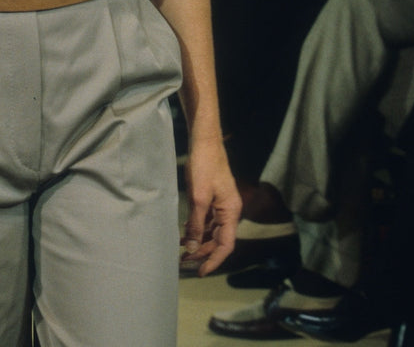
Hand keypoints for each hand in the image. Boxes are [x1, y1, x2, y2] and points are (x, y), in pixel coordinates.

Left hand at [180, 138, 240, 276]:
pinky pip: (207, 220)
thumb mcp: (198, 198)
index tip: (200, 272)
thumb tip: (191, 248)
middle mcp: (230, 210)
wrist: (204, 141)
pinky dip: (197, 229)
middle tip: (184, 262)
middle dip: (203, 253)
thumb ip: (196, 224)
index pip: (225, 245)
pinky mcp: (213, 197)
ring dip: (198, 242)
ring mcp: (222, 203)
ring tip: (182, 252)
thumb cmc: (204, 166)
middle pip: (218, 240)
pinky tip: (184, 233)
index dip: (213, 261)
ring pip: (212, 231)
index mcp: (231, 212)